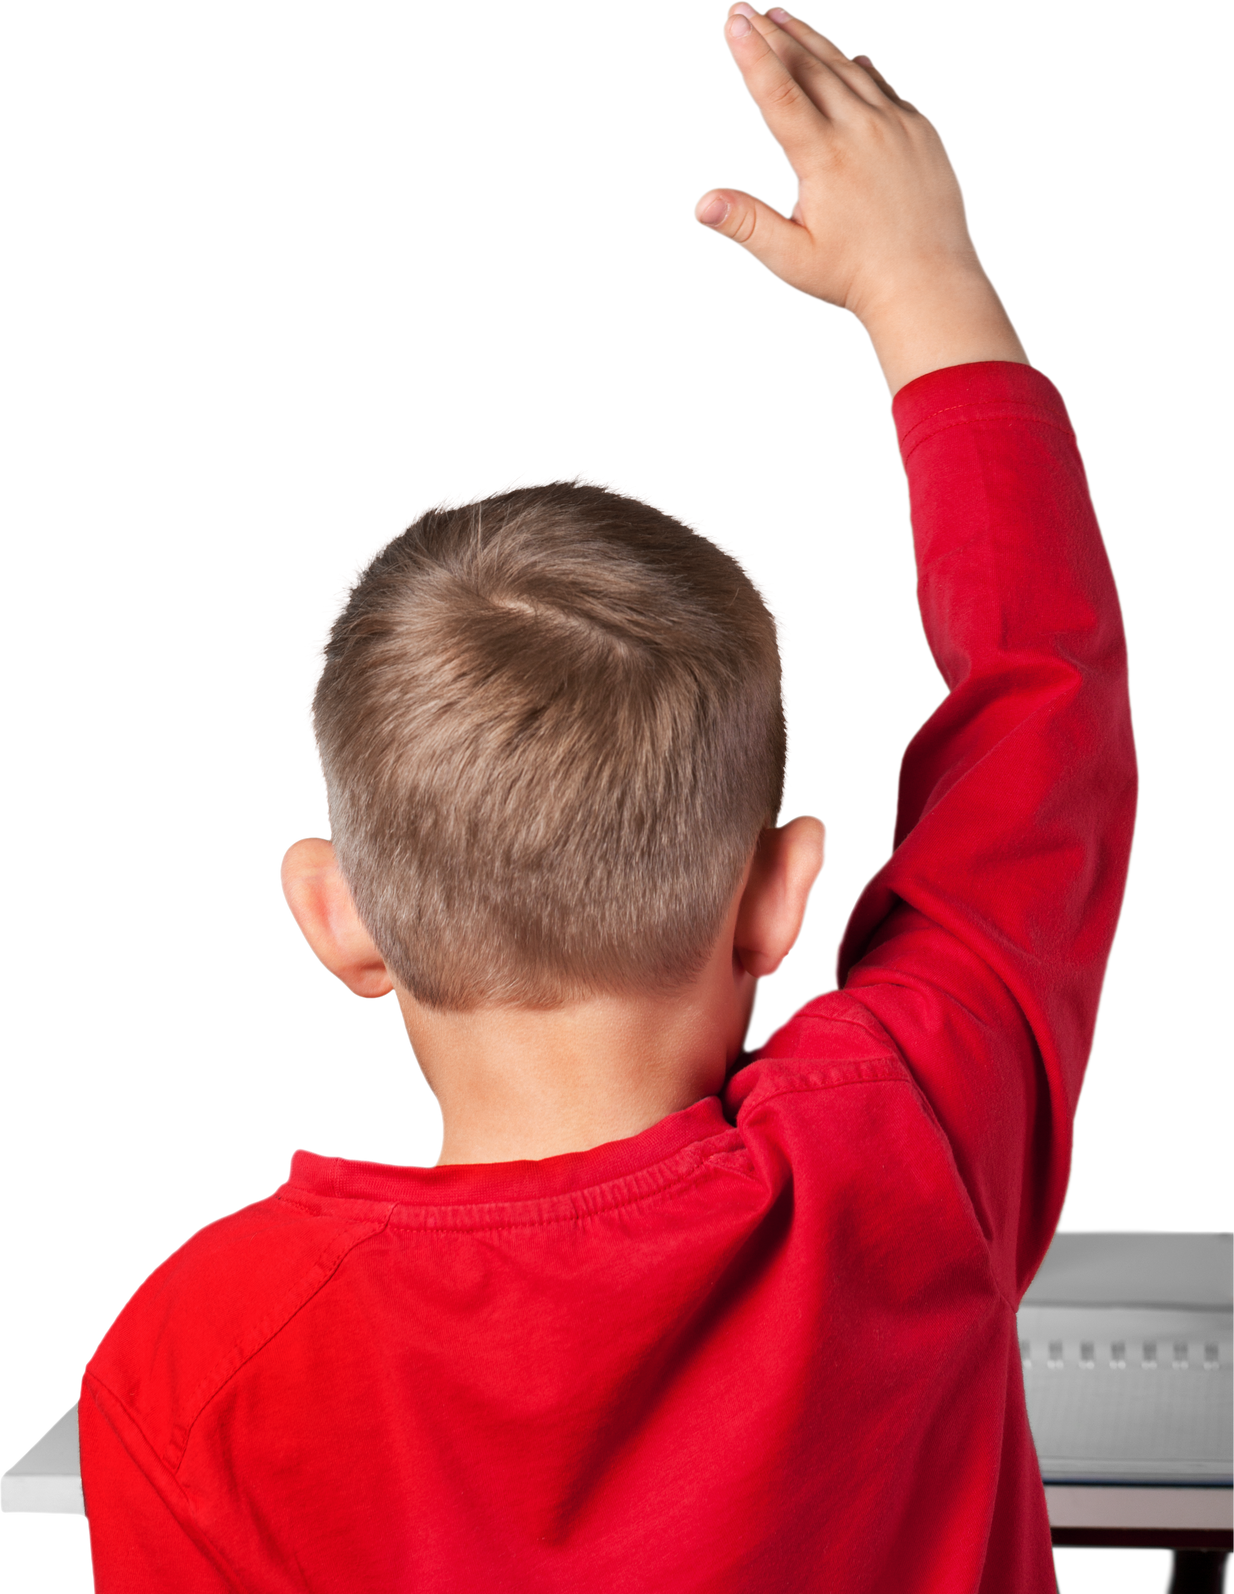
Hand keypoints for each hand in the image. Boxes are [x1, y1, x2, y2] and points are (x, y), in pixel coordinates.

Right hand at [695, 5, 990, 329]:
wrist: (931, 285)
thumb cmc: (856, 278)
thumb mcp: (792, 259)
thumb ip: (746, 224)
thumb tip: (701, 204)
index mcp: (825, 158)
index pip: (779, 94)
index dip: (752, 56)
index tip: (733, 20)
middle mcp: (861, 130)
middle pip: (809, 68)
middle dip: (774, 35)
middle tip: (745, 7)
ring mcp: (896, 124)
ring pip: (846, 67)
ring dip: (813, 39)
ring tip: (783, 15)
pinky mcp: (922, 129)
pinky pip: (886, 86)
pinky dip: (861, 67)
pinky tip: (848, 54)